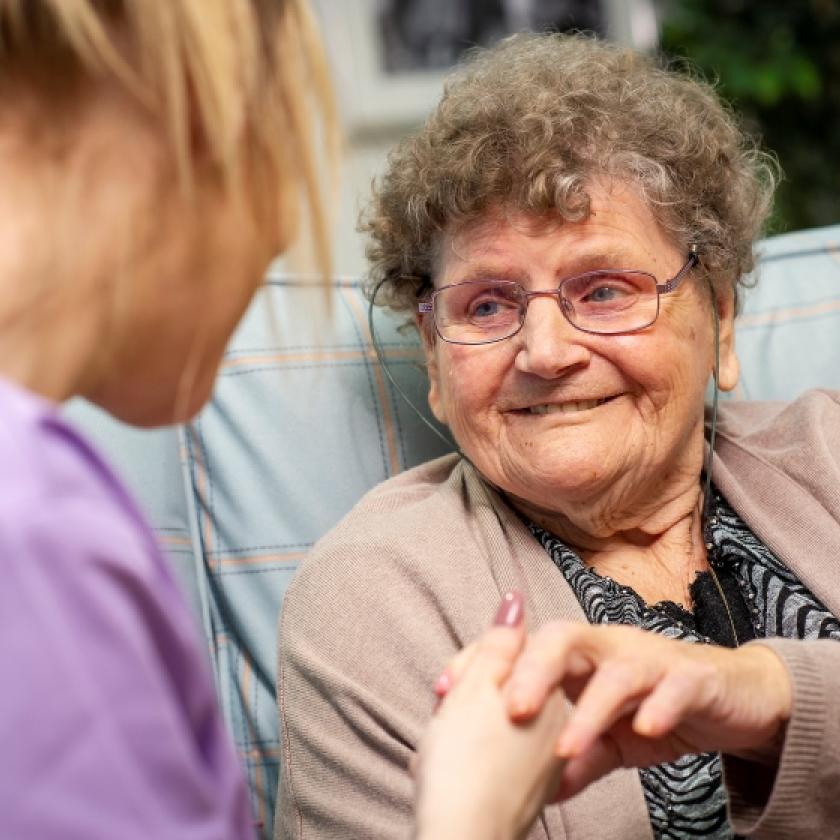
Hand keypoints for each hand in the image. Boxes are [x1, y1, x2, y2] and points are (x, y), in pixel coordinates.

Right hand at [414, 593, 567, 839]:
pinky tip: (460, 768)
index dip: (468, 668)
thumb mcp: (474, 689)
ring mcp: (548, 757)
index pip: (507, 653)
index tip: (446, 690)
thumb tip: (515, 600)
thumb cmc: (462, 765)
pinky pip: (504, 751)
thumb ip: (499, 643)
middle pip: (507, 683)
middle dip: (468, 694)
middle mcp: (559, 721)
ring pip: (501, 717)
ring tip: (446, 746)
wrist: (462, 838)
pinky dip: (479, 752)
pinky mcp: (535, 787)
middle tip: (443, 717)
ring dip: (470, 723)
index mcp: (549, 691)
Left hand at [501, 622, 792, 799]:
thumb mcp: (610, 737)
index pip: (522, 648)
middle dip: (531, 669)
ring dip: (590, 706)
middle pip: (562, 639)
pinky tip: (643, 731)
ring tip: (566, 746)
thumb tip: (536, 788)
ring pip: (617, 668)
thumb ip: (575, 755)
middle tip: (510, 711)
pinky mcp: (693, 677)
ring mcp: (651, 658)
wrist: (737, 694)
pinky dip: (659, 706)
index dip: (483, 663)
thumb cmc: (658, 705)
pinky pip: (674, 686)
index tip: (444, 692)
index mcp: (579, 656)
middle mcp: (609, 647)